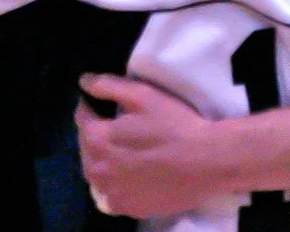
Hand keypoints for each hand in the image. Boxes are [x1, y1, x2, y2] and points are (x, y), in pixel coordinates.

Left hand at [77, 74, 226, 218]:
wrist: (208, 162)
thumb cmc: (175, 125)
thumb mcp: (143, 95)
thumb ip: (109, 86)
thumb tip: (84, 82)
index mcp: (98, 140)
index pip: (82, 120)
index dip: (90, 108)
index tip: (101, 104)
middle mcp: (98, 171)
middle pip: (86, 149)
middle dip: (93, 135)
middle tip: (113, 126)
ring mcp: (113, 194)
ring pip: (96, 174)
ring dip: (101, 160)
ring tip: (119, 150)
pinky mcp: (130, 208)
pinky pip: (111, 195)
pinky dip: (114, 185)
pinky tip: (128, 175)